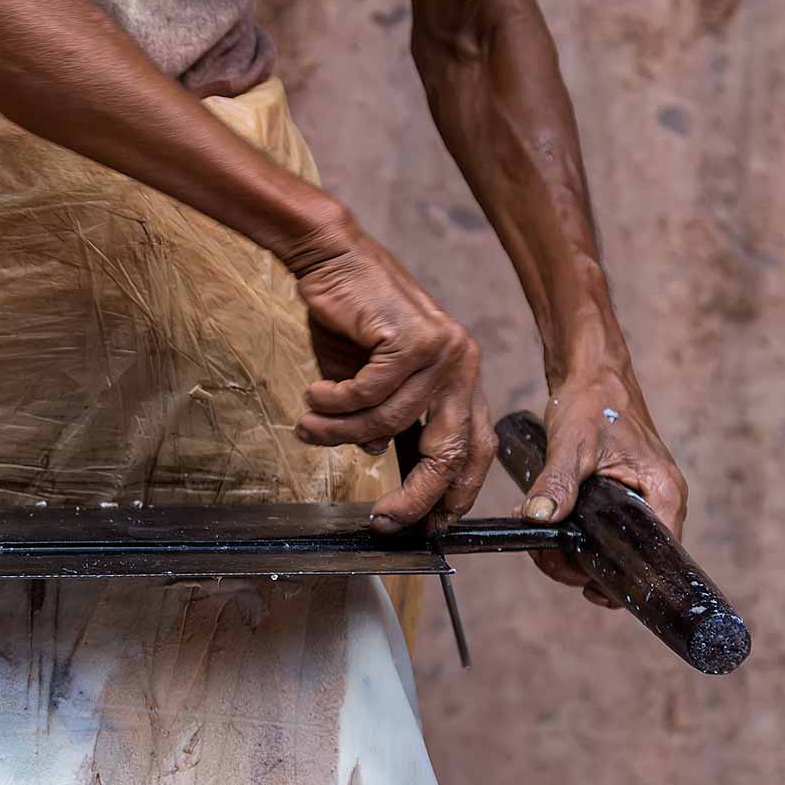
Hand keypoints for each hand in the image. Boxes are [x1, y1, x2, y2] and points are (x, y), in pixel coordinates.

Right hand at [285, 217, 496, 531]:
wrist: (335, 258)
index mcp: (462, 378)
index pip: (476, 448)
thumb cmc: (352, 319)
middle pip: (449, 451)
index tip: (430, 525)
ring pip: (390, 422)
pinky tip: (315, 393)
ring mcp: (444, 351)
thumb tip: (380, 455)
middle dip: (416, 496)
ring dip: (340, 433)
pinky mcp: (412, 338)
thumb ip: (387, 416)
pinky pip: (369, 394)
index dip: (457, 491)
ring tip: (308, 426)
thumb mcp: (373, 378)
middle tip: (381, 520)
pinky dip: (335, 402)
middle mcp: (463, 365)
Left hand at [521, 368, 687, 607]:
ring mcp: (639, 502)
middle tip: (547, 556)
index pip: (658, 558)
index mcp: (663, 494)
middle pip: (628, 561)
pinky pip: (600, 533)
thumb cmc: (593, 400)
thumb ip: (557, 483)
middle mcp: (658, 503)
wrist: (591, 372)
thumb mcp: (573, 444)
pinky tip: (547, 528)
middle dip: (584, 567)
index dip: (625, 582)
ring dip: (573, 554)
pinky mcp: (620, 499)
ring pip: (610, 550)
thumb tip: (537, 520)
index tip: (587, 587)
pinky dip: (574, 537)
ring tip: (540, 542)